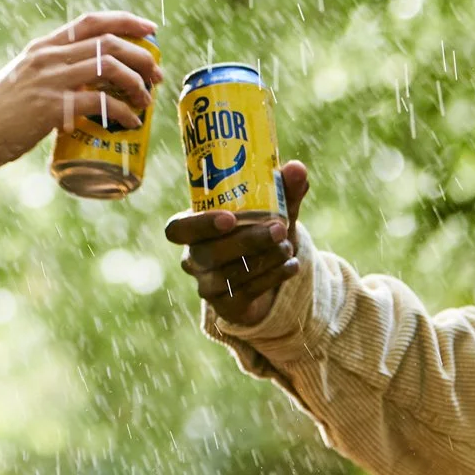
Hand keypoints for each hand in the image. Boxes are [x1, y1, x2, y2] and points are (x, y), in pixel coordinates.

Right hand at [0, 11, 160, 169]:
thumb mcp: (23, 82)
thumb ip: (50, 77)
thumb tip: (84, 89)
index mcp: (41, 48)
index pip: (90, 21)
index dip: (125, 21)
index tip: (150, 30)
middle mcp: (47, 57)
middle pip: (108, 42)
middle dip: (141, 55)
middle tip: (157, 74)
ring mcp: (49, 80)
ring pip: (110, 67)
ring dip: (137, 82)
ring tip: (147, 100)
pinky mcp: (52, 108)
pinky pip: (100, 104)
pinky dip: (123, 112)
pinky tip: (131, 122)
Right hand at [164, 159, 309, 324]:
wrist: (271, 268)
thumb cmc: (261, 228)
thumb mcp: (272, 208)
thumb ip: (282, 189)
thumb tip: (297, 169)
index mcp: (192, 228)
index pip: (177, 229)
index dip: (199, 225)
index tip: (230, 218)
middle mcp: (194, 258)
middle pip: (207, 254)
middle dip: (246, 241)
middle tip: (278, 228)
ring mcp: (208, 284)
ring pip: (228, 275)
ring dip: (263, 259)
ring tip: (288, 246)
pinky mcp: (227, 305)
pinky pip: (245, 293)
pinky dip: (271, 278)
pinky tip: (291, 265)